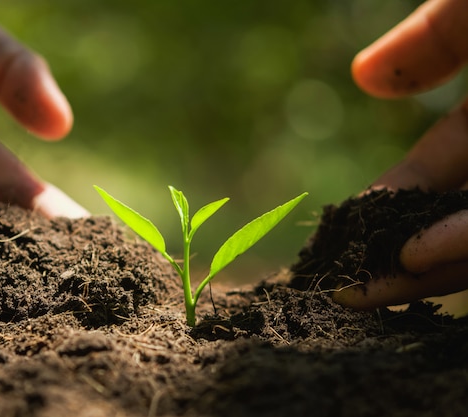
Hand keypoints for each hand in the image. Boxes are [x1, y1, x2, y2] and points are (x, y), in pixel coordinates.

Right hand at [334, 0, 467, 308]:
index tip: (344, 229)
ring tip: (365, 289)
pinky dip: (466, 248)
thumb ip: (435, 35)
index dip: (393, 198)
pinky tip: (417, 256)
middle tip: (342, 286)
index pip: (445, 163)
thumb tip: (363, 77)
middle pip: (457, 216)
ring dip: (426, 269)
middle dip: (398, 254)